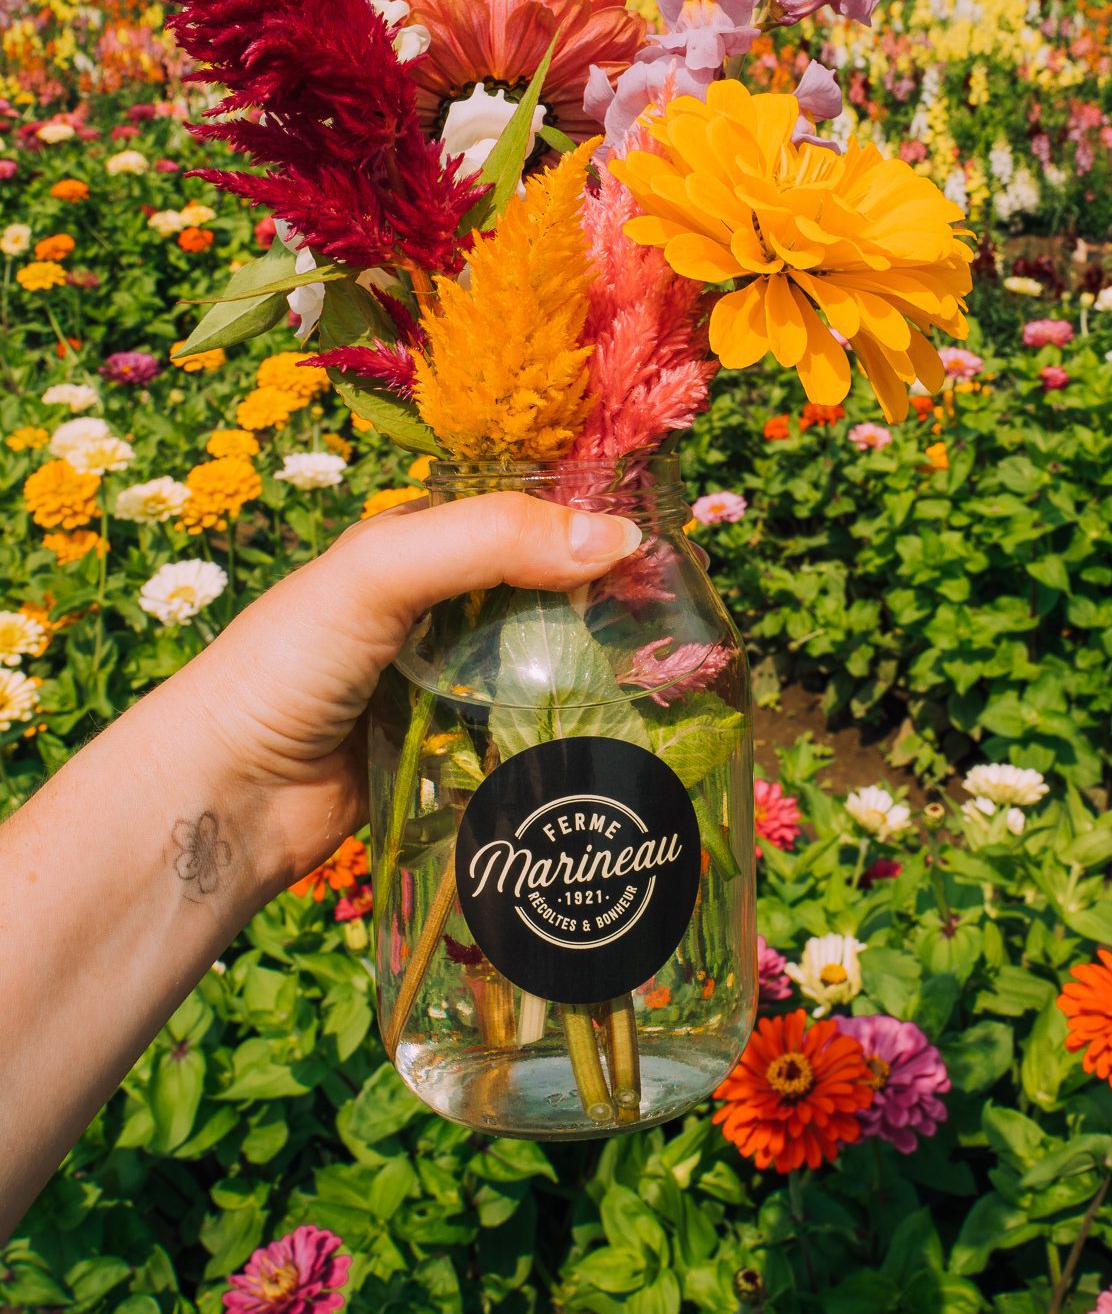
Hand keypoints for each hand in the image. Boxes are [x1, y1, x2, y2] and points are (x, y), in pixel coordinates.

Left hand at [175, 493, 641, 891]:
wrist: (224, 797)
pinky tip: (624, 749)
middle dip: (612, 606)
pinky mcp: (458, 757)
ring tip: (675, 691)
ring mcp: (451, 685)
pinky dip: (569, 740)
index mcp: (425, 545)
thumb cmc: (286, 663)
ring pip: (549, 670)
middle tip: (686, 628)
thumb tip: (619, 538)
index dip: (594, 524)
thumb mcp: (382, 570)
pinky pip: (530, 739)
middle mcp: (443, 609)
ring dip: (599, 680)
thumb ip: (489, 540)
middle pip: (551, 595)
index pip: (528, 516)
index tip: (670, 547)